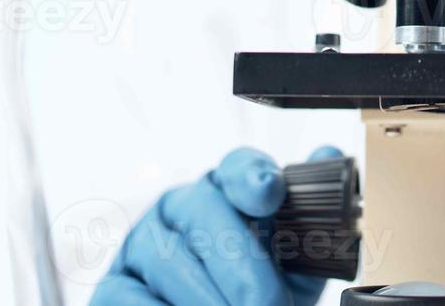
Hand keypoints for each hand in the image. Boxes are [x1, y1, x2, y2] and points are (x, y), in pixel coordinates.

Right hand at [93, 145, 340, 305]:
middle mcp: (179, 208)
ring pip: (171, 262)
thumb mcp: (290, 263)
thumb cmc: (252, 294)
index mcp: (224, 192)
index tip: (270, 192)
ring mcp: (141, 245)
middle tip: (269, 304)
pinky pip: (134, 298)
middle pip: (205, 216)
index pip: (236, 168)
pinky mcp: (114, 286)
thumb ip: (311, 218)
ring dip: (209, 301)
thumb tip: (329, 154)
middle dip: (243, 268)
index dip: (251, 176)